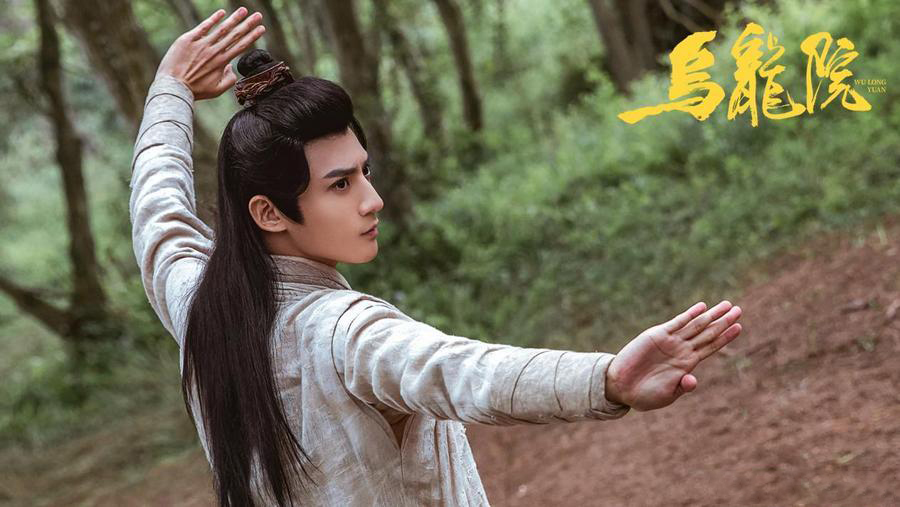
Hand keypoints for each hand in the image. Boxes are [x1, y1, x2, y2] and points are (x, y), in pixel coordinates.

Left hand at [155, 8, 265, 100]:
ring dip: (234, 18)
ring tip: (243, 10)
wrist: (174, 87)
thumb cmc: (195, 90)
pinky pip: (203, 27)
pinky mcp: (188, 40)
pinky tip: (222, 12)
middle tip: (259, 15)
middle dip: (248, 24)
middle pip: (235, 35)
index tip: (262, 28)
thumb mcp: (217, 91)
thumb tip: (232, 67)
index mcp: (222, 62)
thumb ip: (230, 80)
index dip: (252, 36)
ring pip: (221, 29)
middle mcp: (214, 51)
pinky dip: (213, 19)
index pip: (241, 46)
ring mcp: (201, 44)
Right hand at [605, 300, 742, 410]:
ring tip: (727, 305)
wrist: (620, 387)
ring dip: (712, 315)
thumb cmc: (644, 395)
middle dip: (723, 321)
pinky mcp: (657, 335)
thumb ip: (682, 387)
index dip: (725, 337)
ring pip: (696, 325)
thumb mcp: (666, 395)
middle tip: (739, 310)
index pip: (711, 347)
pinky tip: (702, 307)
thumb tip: (693, 380)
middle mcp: (682, 350)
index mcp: (687, 365)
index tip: (739, 327)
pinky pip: (677, 322)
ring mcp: (671, 341)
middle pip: (708, 332)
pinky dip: (690, 314)